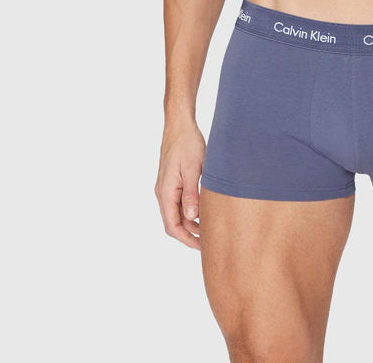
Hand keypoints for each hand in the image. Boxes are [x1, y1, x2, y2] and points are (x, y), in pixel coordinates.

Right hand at [155, 121, 206, 248]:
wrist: (180, 125)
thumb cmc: (187, 143)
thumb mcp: (193, 169)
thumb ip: (191, 194)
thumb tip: (191, 218)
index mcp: (166, 192)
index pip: (172, 226)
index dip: (187, 239)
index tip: (203, 247)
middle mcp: (163, 192)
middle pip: (173, 222)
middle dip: (190, 235)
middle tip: (209, 242)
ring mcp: (166, 187)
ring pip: (176, 213)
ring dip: (190, 223)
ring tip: (209, 230)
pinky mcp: (171, 181)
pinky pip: (178, 202)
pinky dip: (190, 211)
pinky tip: (203, 212)